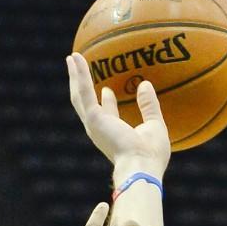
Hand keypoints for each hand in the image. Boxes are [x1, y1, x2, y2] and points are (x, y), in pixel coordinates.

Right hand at [66, 52, 169, 177]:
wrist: (142, 167)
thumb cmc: (151, 154)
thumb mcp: (155, 125)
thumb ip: (149, 105)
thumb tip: (145, 84)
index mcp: (113, 134)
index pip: (107, 115)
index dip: (107, 101)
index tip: (108, 89)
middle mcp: (99, 129)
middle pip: (85, 104)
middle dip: (81, 87)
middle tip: (77, 70)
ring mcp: (93, 124)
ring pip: (79, 95)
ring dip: (75, 76)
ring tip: (71, 58)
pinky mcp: (93, 118)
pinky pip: (84, 92)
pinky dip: (80, 75)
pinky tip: (76, 59)